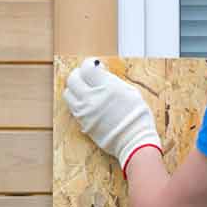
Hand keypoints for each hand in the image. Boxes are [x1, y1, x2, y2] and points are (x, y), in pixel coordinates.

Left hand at [63, 58, 162, 172]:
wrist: (135, 141)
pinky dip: (76, 102)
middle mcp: (93, 98)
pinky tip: (85, 102)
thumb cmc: (137, 117)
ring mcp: (85, 111)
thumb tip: (101, 75)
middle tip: (85, 75)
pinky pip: (72, 108)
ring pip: (68, 94)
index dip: (89, 64)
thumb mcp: (130, 92)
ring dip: (74, 89)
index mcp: (107, 87)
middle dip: (78, 74)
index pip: (87, 68)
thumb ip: (113, 82)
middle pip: (73, 79)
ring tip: (83, 89)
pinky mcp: (83, 123)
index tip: (94, 65)